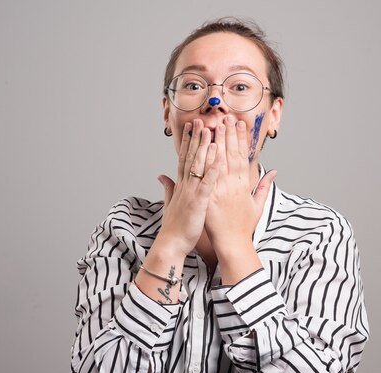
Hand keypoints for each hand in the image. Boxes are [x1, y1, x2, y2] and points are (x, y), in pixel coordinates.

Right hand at [156, 119, 221, 257]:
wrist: (171, 243)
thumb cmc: (174, 226)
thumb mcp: (169, 203)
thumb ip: (168, 187)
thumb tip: (161, 175)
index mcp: (181, 185)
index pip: (184, 158)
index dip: (188, 142)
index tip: (191, 127)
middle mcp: (185, 185)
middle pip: (190, 157)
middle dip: (195, 138)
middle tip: (199, 120)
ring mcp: (191, 192)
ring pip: (198, 165)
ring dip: (204, 147)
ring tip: (209, 131)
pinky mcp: (199, 201)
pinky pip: (208, 182)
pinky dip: (213, 169)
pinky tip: (218, 157)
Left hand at [204, 115, 276, 255]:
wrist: (233, 244)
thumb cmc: (244, 227)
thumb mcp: (258, 205)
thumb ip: (264, 186)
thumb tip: (273, 172)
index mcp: (244, 185)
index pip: (243, 156)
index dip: (241, 139)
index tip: (239, 124)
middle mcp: (234, 185)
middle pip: (231, 154)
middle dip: (229, 134)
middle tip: (227, 117)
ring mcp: (222, 190)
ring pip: (220, 161)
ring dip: (218, 142)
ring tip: (216, 124)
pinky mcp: (211, 197)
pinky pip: (208, 176)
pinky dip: (208, 161)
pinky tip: (206, 147)